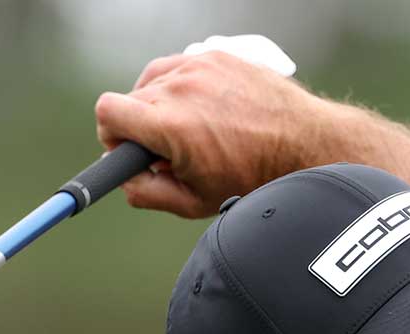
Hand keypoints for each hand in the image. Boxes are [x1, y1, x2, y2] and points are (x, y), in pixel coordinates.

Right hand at [94, 50, 328, 217]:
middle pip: (129, 100)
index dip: (111, 135)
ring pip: (152, 81)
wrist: (301, 143)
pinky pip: (178, 67)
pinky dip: (182, 87)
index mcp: (170, 126)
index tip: (125, 148)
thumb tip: (124, 178)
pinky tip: (204, 109)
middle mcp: (180, 89)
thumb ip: (146, 193)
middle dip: (139, 126)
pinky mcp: (214, 55)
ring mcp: (198, 66)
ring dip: (158, 104)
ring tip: (187, 127)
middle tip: (169, 149)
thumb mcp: (193, 201)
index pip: (108, 113)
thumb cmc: (251, 176)